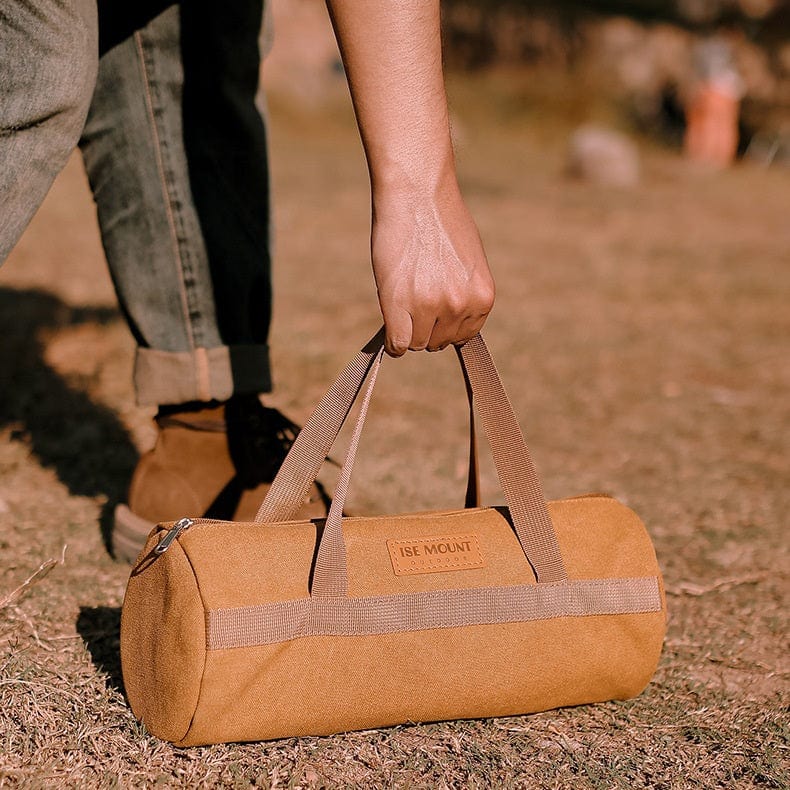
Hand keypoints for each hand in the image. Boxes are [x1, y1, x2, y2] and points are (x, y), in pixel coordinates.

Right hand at [372, 173, 494, 356]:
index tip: (432, 309)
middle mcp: (460, 306)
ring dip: (408, 327)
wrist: (417, 192)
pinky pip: (399, 344)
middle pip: (438, 341)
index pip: (462, 336)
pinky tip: (390, 327)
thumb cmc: (440, 218)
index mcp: (483, 297)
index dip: (444, 324)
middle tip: (413, 295)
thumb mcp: (468, 260)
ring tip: (402, 295)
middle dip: (425, 325)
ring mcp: (431, 306)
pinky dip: (393, 342)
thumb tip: (449, 318)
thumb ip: (464, 292)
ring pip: (417, 342)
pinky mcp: (400, 305)